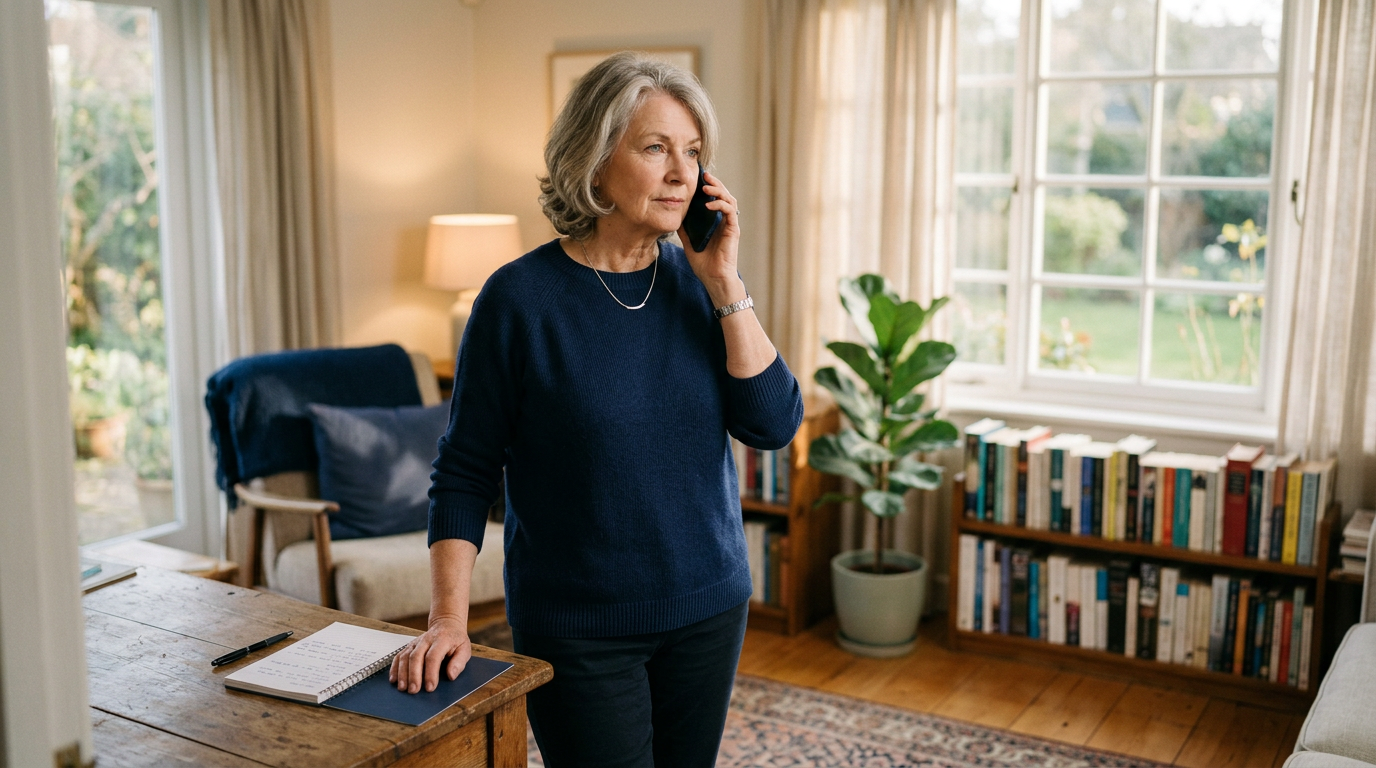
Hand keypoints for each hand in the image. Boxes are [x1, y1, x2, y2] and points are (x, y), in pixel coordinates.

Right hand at [388, 615, 470, 693]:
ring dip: (402, 673)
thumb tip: (451, 675)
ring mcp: (416, 642)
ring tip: (403, 688)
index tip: (430, 688)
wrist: (446, 624)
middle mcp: (426, 640)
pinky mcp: (409, 646)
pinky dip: (394, 668)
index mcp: (442, 640)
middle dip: (414, 675)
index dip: (431, 673)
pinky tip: (394, 679)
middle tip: (414, 691)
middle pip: (416, 657)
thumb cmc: (456, 640)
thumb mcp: (465, 649)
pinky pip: (399, 656)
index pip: (433, 656)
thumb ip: (459, 662)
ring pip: (405, 656)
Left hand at [678, 170, 745, 306]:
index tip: (697, 178)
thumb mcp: (688, 241)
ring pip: (729, 199)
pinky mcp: (733, 230)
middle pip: (723, 194)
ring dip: (718, 190)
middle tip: (704, 174)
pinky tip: (708, 204)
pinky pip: (730, 211)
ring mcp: (730, 224)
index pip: (714, 198)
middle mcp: (724, 220)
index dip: (708, 187)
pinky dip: (720, 204)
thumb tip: (674, 215)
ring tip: (706, 186)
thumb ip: (684, 228)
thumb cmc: (704, 263)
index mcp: (715, 221)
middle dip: (714, 183)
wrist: (714, 279)